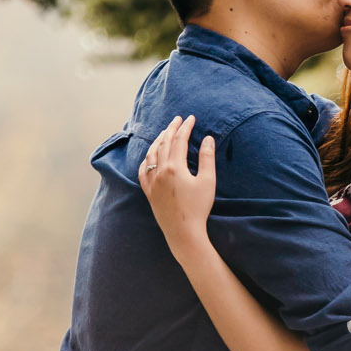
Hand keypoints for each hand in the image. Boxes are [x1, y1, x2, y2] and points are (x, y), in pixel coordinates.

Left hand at [140, 115, 215, 260]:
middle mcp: (159, 171)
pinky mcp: (149, 192)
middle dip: (171, 129)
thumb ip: (207, 158)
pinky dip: (146, 159)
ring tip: (164, 133)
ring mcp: (152, 182)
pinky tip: (150, 156)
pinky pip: (143, 171)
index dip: (185, 127)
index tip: (191, 118)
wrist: (183, 232)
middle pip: (164, 143)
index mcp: (174, 167)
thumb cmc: (198, 207)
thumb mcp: (207, 181)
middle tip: (178, 120)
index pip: (179, 140)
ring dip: (158, 141)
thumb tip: (207, 139)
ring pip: (151, 154)